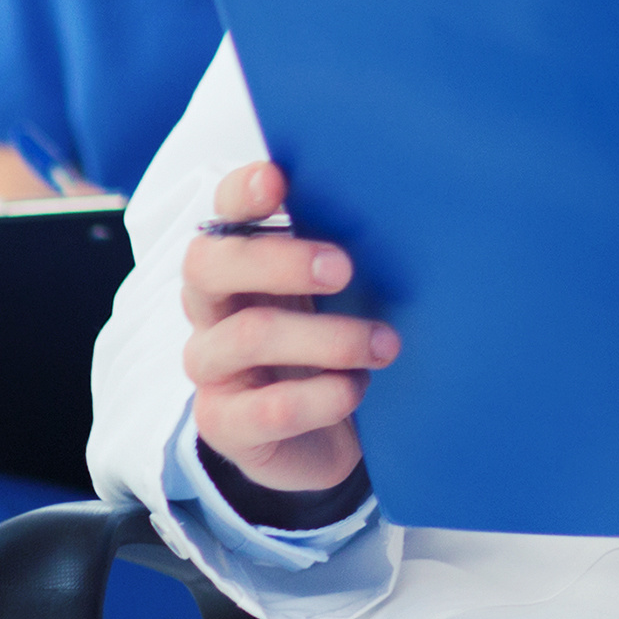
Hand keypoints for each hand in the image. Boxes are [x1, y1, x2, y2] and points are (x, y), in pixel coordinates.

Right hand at [182, 161, 395, 497]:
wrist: (326, 439)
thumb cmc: (336, 342)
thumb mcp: (344, 295)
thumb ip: (350, 255)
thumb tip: (407, 211)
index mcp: (240, 263)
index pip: (224, 215)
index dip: (241, 194)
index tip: (276, 180)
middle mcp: (212, 309)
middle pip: (210, 266)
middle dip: (279, 260)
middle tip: (344, 269)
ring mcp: (212, 368)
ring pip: (248, 336)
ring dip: (326, 338)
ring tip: (385, 345)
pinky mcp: (226, 424)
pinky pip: (267, 408)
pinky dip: (321, 397)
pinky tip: (356, 390)